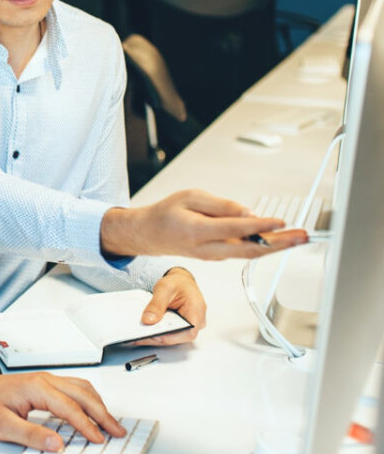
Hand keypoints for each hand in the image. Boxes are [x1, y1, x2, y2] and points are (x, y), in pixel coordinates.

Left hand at [0, 364, 123, 451]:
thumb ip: (31, 435)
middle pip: (83, 394)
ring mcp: (48, 380)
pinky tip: (95, 410)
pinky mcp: (48, 384)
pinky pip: (76, 388)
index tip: (99, 440)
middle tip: (118, 432)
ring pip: (82, 388)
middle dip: (103, 414)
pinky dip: (90, 399)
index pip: (70, 407)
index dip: (86, 425)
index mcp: (37, 388)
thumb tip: (57, 444)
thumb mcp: (3, 426)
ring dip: (99, 405)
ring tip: (112, 424)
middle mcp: (47, 380)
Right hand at [100, 189, 307, 259]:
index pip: (236, 229)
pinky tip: (279, 238)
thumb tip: (248, 213)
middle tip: (302, 237)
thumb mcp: (191, 197)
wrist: (151, 234)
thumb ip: (220, 206)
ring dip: (277, 246)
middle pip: (250, 249)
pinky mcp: (219, 256)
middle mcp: (209, 249)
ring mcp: (215, 256)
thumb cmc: (168, 213)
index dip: (261, 226)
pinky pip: (244, 251)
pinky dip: (264, 245)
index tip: (280, 221)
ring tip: (298, 237)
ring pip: (250, 253)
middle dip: (280, 244)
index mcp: (198, 232)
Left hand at [131, 266, 205, 345]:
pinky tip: (142, 331)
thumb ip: (157, 304)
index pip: (188, 332)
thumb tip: (148, 320)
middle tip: (138, 337)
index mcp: (196, 311)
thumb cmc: (178, 283)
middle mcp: (195, 322)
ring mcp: (187, 326)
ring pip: (171, 337)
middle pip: (177, 337)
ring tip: (136, 336)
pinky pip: (167, 334)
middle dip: (156, 338)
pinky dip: (155, 333)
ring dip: (154, 337)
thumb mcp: (165, 288)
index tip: (153, 335)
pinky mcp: (179, 328)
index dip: (170, 337)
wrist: (180, 281)